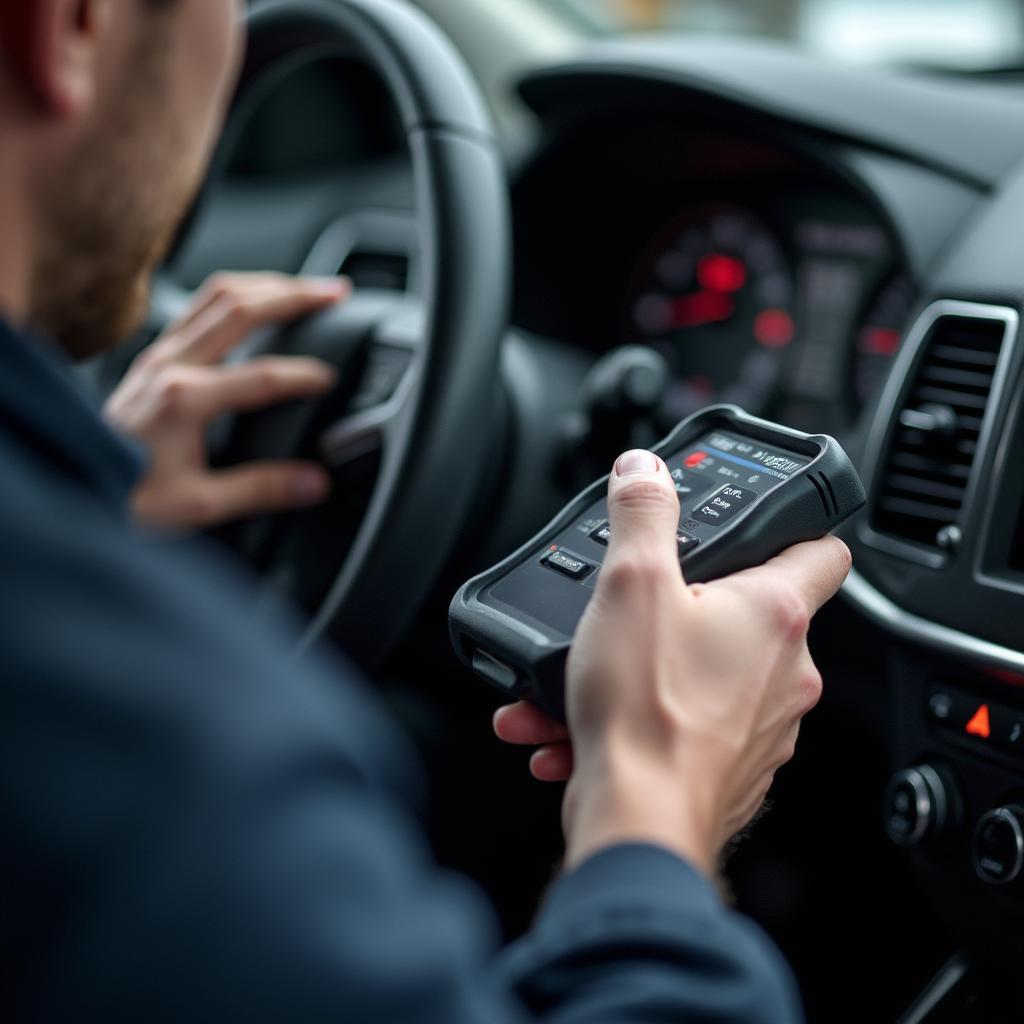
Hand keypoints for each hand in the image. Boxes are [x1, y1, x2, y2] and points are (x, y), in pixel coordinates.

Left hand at [105, 272, 349, 529]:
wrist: (72, 481)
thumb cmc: (125, 494)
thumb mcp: (197, 505)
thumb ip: (260, 490)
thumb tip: (313, 483)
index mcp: (185, 399)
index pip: (263, 375)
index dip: (305, 375)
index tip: (333, 380)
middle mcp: (170, 364)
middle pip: (242, 309)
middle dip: (295, 296)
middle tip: (336, 294)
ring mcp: (158, 353)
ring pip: (219, 294)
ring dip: (268, 285)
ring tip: (307, 287)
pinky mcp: (152, 355)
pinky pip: (200, 305)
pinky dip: (238, 294)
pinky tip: (258, 300)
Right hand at [495, 449, 850, 875]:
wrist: (637, 820)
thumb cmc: (647, 710)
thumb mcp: (631, 583)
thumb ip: (641, 513)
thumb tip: (645, 470)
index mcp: (776, 614)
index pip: (823, 550)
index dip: (795, 528)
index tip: (763, 527)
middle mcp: (785, 672)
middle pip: (747, 614)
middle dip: (683, 608)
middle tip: (635, 608)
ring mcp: (763, 725)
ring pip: (704, 675)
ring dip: (644, 667)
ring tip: (588, 674)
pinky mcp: (731, 766)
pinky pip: (684, 723)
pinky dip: (639, 716)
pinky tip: (580, 721)